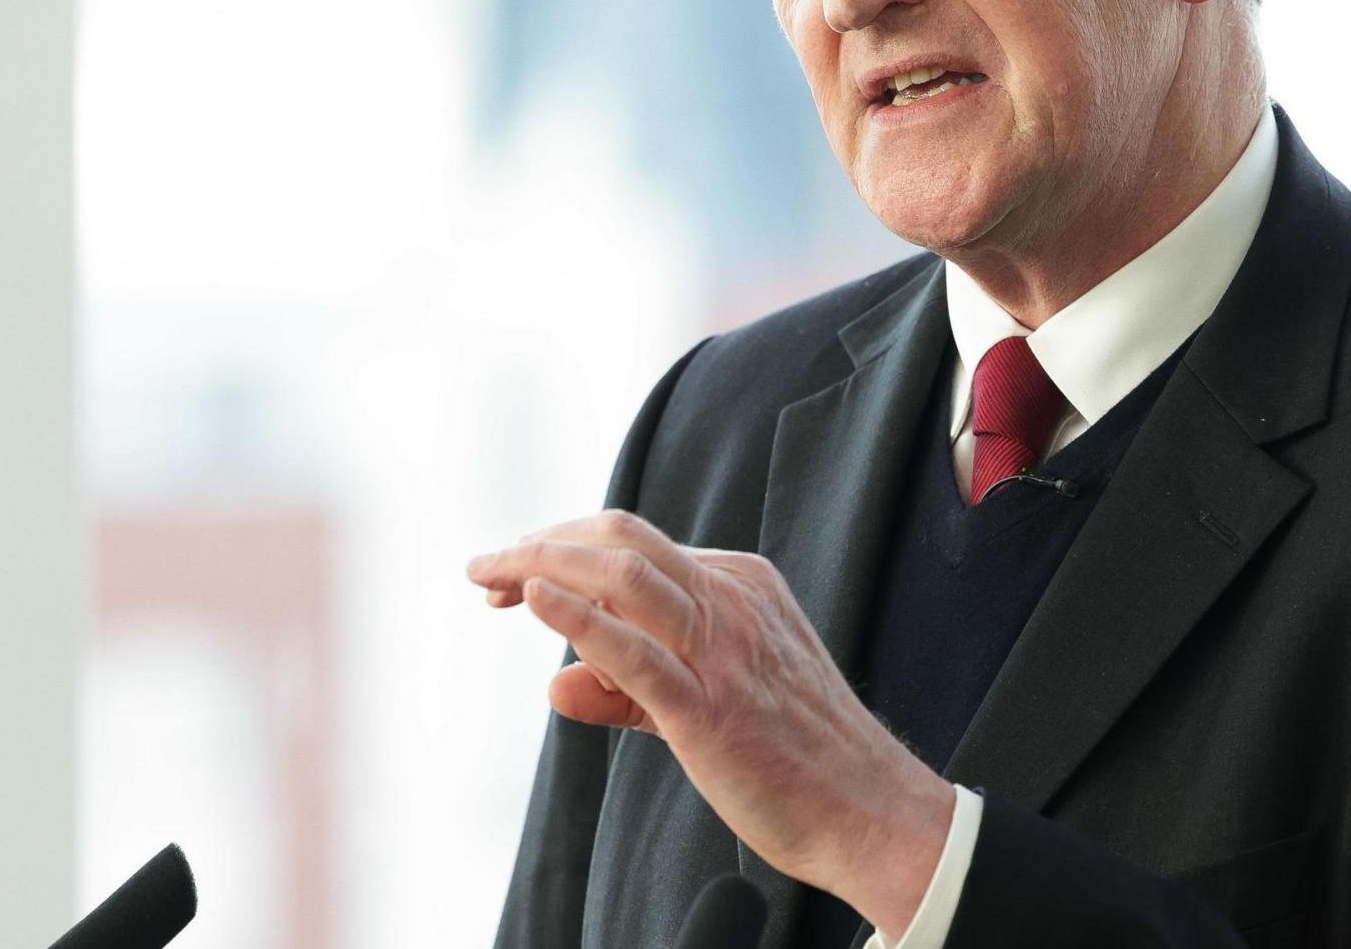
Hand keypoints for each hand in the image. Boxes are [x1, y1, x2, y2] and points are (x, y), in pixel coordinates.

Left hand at [467, 509, 954, 939]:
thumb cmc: (792, 758)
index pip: (632, 546)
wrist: (867, 811)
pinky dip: (578, 618)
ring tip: (491, 578)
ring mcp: (722, 650)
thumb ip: (628, 690)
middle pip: (620, 539)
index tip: (511, 577)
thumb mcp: (706, 702)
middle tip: (482, 568)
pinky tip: (534, 602)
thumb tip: (556, 684)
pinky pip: (637, 650)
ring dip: (543, 564)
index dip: (561, 551)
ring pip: (624, 577)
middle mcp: (729, 602)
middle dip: (540, 542)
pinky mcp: (712, 707)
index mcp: (735, 586)